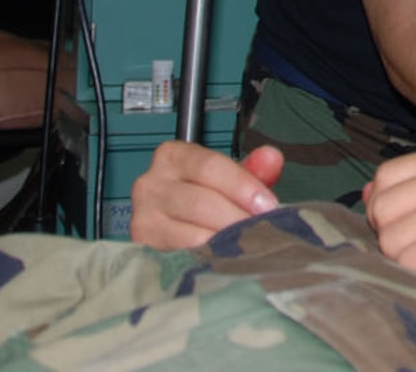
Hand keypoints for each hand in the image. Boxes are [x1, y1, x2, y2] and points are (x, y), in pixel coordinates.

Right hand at [129, 140, 281, 248]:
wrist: (169, 219)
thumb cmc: (201, 193)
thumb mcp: (226, 177)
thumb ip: (252, 168)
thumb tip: (272, 158)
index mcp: (173, 156)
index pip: (211, 167)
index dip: (244, 187)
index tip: (269, 206)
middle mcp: (151, 183)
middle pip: (202, 202)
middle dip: (238, 219)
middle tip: (265, 232)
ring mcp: (143, 216)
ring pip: (193, 234)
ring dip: (227, 243)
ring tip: (251, 247)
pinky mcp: (144, 246)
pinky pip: (183, 255)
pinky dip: (210, 258)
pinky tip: (228, 260)